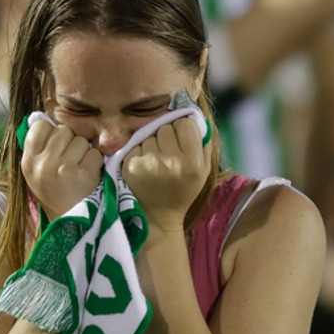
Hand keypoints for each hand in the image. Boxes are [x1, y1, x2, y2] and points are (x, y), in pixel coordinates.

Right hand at [21, 120, 102, 219]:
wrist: (70, 225)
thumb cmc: (55, 193)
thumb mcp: (36, 173)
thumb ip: (38, 147)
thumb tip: (41, 116)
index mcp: (28, 161)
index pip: (40, 126)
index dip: (52, 133)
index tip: (56, 148)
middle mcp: (42, 164)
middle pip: (63, 130)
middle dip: (70, 143)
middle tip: (70, 162)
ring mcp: (63, 169)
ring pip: (81, 140)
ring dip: (85, 153)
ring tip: (79, 171)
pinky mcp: (83, 175)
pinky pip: (94, 153)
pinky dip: (96, 163)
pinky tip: (89, 176)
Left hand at [122, 117, 209, 232]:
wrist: (157, 217)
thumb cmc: (182, 191)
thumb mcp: (203, 172)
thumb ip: (203, 143)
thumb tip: (193, 115)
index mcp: (192, 162)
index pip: (185, 123)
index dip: (182, 130)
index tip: (181, 142)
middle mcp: (171, 162)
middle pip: (165, 127)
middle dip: (166, 137)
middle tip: (167, 154)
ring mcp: (148, 163)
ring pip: (149, 135)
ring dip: (151, 144)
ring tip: (155, 162)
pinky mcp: (130, 166)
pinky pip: (135, 144)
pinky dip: (138, 152)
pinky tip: (143, 167)